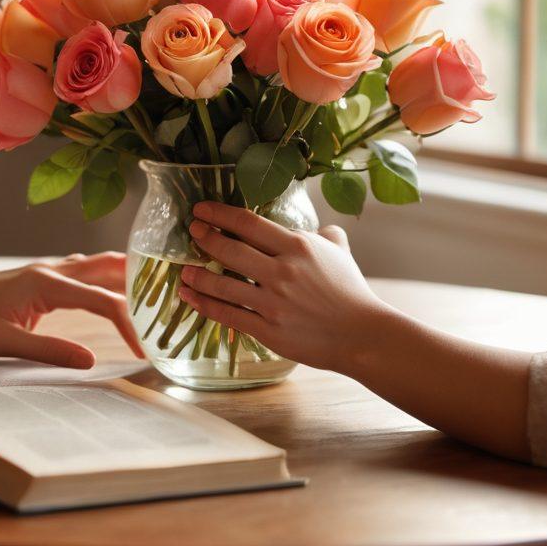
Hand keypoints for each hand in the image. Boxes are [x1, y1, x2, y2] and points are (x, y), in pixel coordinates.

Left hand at [0, 252, 143, 368]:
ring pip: (98, 266)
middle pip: (110, 268)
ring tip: (157, 294)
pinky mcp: (40, 280)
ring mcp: (46, 272)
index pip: (103, 300)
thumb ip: (49, 350)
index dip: (130, 324)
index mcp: (46, 283)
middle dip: (143, 283)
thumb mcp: (3, 343)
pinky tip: (116, 291)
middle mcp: (51, 270)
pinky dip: (107, 281)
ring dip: (127, 278)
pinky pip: (84, 274)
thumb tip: (92, 360)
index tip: (146, 349)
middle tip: (174, 300)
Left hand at [177, 202, 392, 371]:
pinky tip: (189, 296)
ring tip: (183, 269)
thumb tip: (320, 229)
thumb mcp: (341, 252)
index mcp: (298, 247)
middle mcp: (282, 272)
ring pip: (222, 285)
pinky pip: (227, 315)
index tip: (202, 210)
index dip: (220, 214)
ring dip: (197, 275)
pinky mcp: (268, 330)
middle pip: (230, 249)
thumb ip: (326, 235)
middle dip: (205, 238)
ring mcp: (273, 303)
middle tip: (191, 232)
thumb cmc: (351, 291)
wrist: (362, 335)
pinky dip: (203, 304)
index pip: (249, 224)